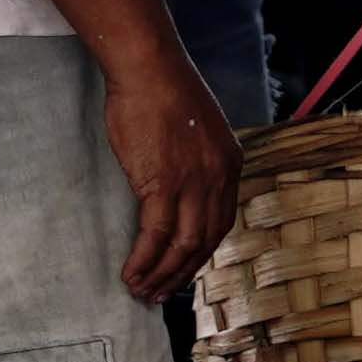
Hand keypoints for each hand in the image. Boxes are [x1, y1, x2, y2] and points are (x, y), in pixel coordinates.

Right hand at [103, 51, 241, 301]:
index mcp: (229, 165)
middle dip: (182, 273)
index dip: (201, 253)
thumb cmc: (164, 92)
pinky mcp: (163, 182)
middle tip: (161, 293)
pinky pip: (156, 234)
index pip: (221, 223)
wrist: (149, 67)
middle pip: (206, 241)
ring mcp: (193, 181)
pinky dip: (144, 259)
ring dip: (162, 274)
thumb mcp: (197, 130)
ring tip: (143, 291)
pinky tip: (132, 273)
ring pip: (183, 245)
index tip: (183, 270)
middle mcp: (219, 177)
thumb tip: (179, 188)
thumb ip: (196, 162)